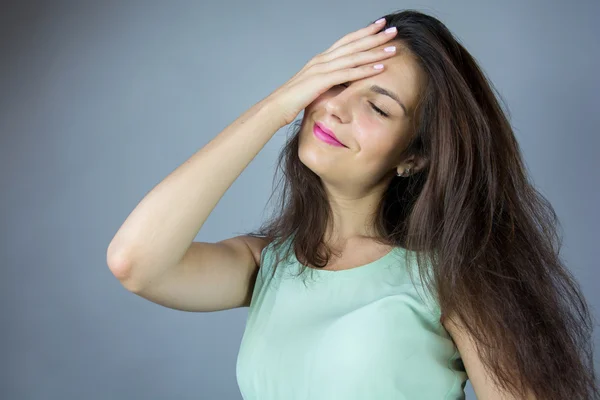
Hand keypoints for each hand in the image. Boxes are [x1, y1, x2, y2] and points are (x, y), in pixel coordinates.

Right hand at [265, 19, 397, 125]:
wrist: (276, 107)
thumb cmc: (294, 101)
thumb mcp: (315, 88)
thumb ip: (329, 83)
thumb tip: (344, 86)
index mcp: (321, 59)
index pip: (346, 41)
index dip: (363, 32)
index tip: (380, 26)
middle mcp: (322, 59)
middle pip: (353, 44)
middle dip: (374, 36)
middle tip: (393, 31)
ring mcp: (322, 68)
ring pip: (354, 56)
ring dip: (375, 51)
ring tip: (393, 48)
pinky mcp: (321, 80)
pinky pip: (348, 73)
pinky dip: (365, 70)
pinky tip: (380, 68)